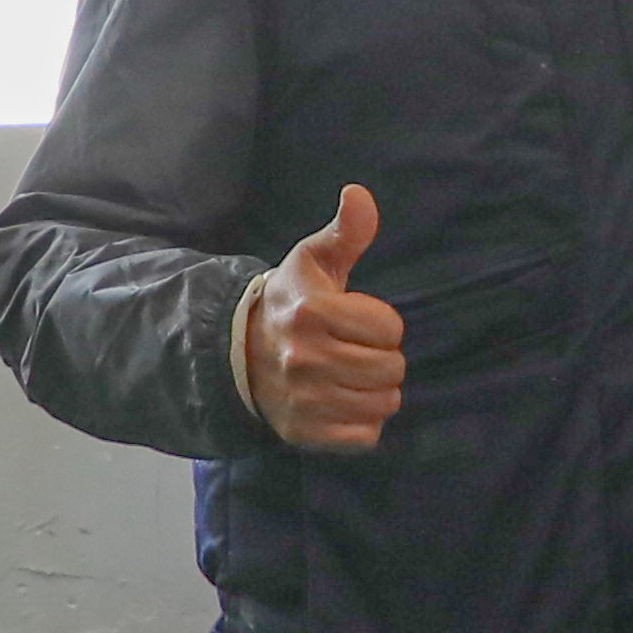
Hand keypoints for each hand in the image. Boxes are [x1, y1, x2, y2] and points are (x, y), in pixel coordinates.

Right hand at [234, 184, 406, 453]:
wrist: (241, 353)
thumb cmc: (292, 301)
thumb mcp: (314, 261)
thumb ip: (345, 231)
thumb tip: (359, 194)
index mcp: (310, 313)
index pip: (390, 329)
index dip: (383, 324)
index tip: (359, 321)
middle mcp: (303, 358)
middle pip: (391, 369)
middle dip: (384, 358)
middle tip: (359, 351)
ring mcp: (303, 400)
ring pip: (383, 404)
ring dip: (378, 391)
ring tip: (355, 376)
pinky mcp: (304, 433)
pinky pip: (365, 437)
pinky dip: (364, 424)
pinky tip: (345, 403)